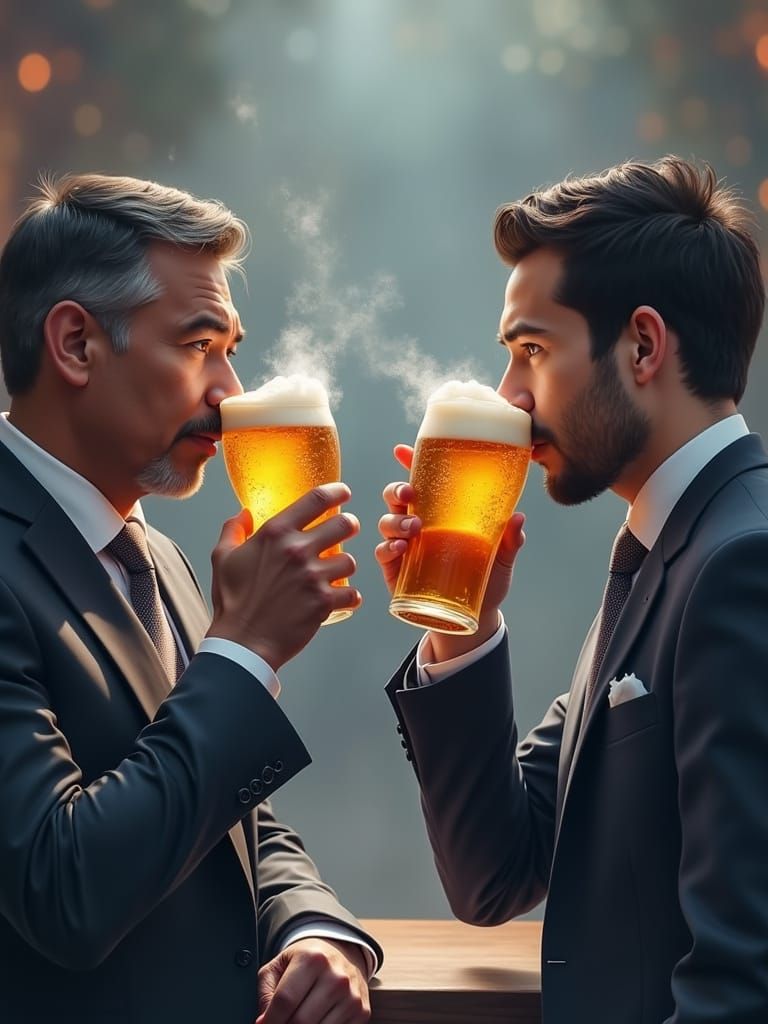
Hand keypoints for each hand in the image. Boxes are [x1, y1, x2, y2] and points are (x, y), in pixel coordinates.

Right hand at [208, 483, 360, 670]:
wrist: (242, 642)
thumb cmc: (232, 601)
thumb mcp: (222, 558)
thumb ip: (233, 530)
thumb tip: (244, 514)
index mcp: (275, 533)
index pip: (316, 499)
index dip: (336, 492)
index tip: (344, 493)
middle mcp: (297, 550)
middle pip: (344, 525)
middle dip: (349, 526)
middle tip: (347, 530)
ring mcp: (313, 577)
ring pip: (350, 561)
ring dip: (345, 566)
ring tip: (335, 572)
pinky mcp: (324, 602)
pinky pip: (352, 593)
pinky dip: (350, 597)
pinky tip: (341, 598)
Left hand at [255, 937, 369, 1023]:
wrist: (342, 952)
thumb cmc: (306, 961)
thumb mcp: (280, 964)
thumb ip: (266, 991)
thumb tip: (263, 1022)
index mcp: (312, 959)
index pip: (284, 1001)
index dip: (269, 1020)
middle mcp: (336, 977)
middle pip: (301, 1021)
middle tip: (279, 1023)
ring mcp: (351, 996)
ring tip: (296, 1021)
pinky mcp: (362, 1012)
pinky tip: (315, 1021)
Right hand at [376, 444, 525, 658]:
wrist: (473, 618)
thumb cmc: (486, 581)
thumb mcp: (502, 559)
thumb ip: (509, 540)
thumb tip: (518, 518)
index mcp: (442, 513)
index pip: (423, 481)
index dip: (409, 463)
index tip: (401, 450)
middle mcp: (420, 524)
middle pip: (397, 497)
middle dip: (397, 489)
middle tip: (410, 493)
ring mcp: (405, 546)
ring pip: (387, 521)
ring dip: (395, 520)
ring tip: (414, 529)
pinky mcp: (396, 570)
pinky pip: (383, 552)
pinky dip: (387, 547)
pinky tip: (400, 548)